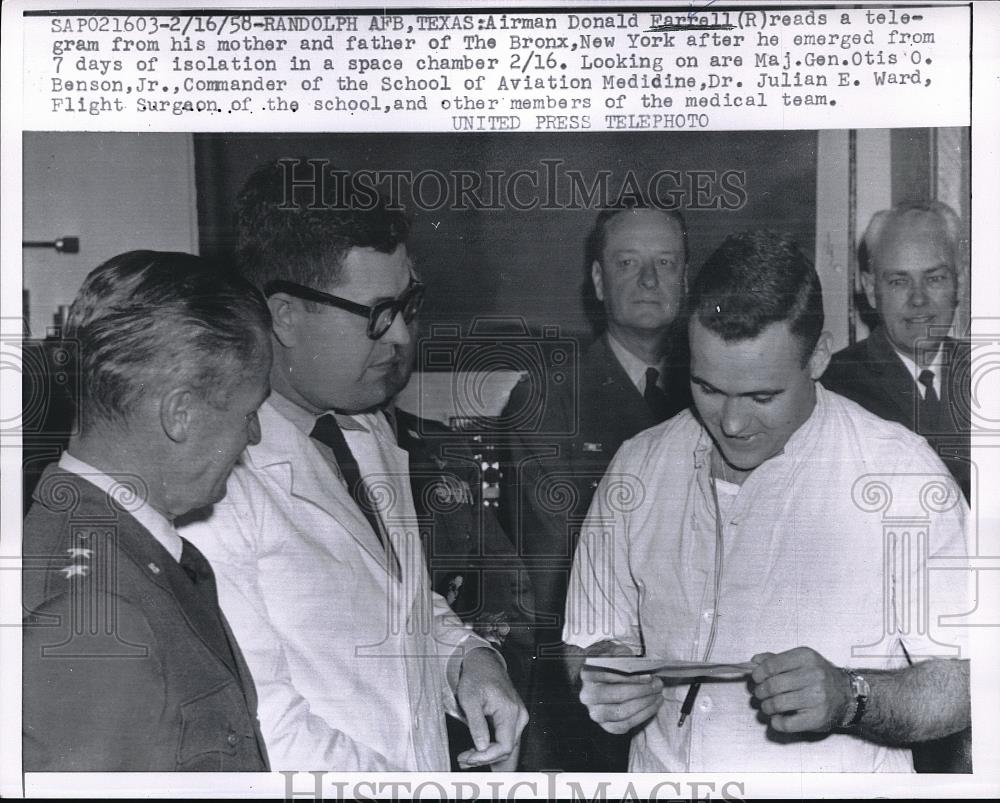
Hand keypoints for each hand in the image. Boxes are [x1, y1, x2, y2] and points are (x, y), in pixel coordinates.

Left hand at [454, 647, 527, 769]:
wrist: (485, 664)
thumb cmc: (477, 677)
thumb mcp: (469, 699)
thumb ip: (477, 724)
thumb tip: (482, 746)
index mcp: (510, 711)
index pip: (504, 746)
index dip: (486, 756)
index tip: (469, 758)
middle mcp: (519, 715)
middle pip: (506, 749)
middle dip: (484, 757)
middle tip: (463, 759)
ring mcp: (519, 717)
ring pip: (506, 746)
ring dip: (487, 755)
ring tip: (467, 757)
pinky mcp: (514, 718)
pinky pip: (506, 738)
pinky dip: (492, 747)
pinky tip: (477, 750)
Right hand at [578, 641, 663, 734]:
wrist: (603, 678)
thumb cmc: (612, 664)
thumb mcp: (615, 653)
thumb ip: (622, 654)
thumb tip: (635, 662)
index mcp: (587, 674)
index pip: (608, 676)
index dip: (631, 678)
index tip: (649, 676)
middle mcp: (588, 695)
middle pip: (616, 696)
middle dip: (641, 691)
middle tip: (657, 685)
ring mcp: (595, 712)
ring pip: (621, 713)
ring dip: (644, 704)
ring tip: (658, 695)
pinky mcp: (605, 725)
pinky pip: (624, 725)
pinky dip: (642, 716)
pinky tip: (653, 706)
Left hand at [750, 647, 852, 733]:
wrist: (848, 696)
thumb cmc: (820, 677)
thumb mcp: (801, 661)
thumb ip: (776, 659)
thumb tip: (754, 661)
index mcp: (806, 657)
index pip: (771, 665)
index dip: (758, 674)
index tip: (756, 678)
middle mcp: (813, 676)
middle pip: (772, 685)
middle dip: (760, 691)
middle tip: (761, 694)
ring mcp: (817, 698)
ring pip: (777, 704)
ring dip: (766, 707)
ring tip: (768, 706)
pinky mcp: (818, 718)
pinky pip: (786, 723)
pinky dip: (776, 722)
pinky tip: (778, 718)